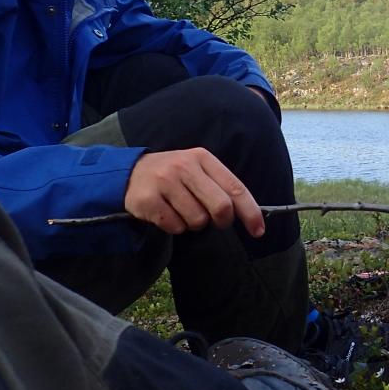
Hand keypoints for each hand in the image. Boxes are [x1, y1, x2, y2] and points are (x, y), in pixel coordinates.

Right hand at [123, 148, 265, 238]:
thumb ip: (220, 187)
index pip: (235, 188)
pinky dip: (174, 227)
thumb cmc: (174, 176)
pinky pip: (175, 226)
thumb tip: (250, 215)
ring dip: (193, 224)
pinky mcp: (147, 200)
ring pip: (197, 220)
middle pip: (220, 207)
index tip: (258, 230)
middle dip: (221, 221)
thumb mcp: (198, 171)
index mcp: (202, 158)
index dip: (250, 212)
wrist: (130, 173)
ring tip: (180, 210)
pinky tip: (165, 213)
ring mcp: (164, 182)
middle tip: (212, 221)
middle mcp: (184, 166)